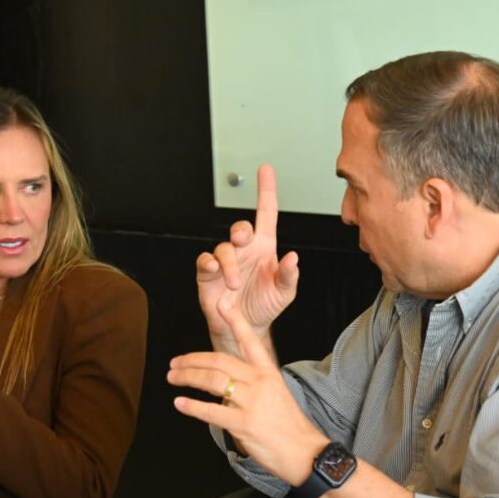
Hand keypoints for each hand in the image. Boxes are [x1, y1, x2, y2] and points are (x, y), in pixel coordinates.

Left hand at [168, 300, 327, 485]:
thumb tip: (222, 383)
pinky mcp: (243, 423)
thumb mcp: (273, 393)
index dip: (235, 320)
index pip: (249, 340)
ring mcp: (251, 402)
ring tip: (173, 378)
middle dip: (192, 360)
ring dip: (187, 377)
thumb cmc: (287, 424)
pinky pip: (211, 411)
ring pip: (212, 380)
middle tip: (174, 363)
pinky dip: (192, 406)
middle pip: (218, 361)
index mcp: (267, 371)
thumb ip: (248, 383)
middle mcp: (258, 382)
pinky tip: (180, 403)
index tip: (222, 304)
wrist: (303, 451)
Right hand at [197, 164, 298, 349]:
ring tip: (234, 283)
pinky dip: (209, 264)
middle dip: (240, 230)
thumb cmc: (264, 305)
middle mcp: (244, 251)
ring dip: (229, 264)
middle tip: (243, 240)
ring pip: (223, 248)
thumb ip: (289, 276)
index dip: (266, 191)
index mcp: (264, 248)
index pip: (266, 213)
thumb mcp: (284, 293)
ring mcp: (225, 262)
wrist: (243, 327)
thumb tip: (293, 258)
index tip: (266, 170)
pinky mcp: (208, 275)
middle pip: (240, 228)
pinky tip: (216, 271)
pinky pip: (205, 260)